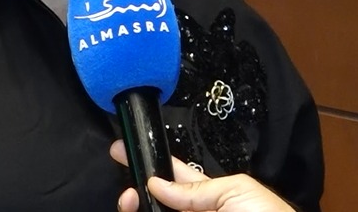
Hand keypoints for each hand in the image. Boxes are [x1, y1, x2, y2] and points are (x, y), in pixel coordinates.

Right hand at [111, 140, 295, 211]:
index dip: (149, 165)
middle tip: (129, 194)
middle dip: (135, 196)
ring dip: (135, 209)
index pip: (173, 179)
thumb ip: (196, 188)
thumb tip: (156, 183)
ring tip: (132, 203)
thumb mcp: (236, 191)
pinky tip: (138, 211)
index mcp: (209, 197)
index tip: (120, 151)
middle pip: (154, 205)